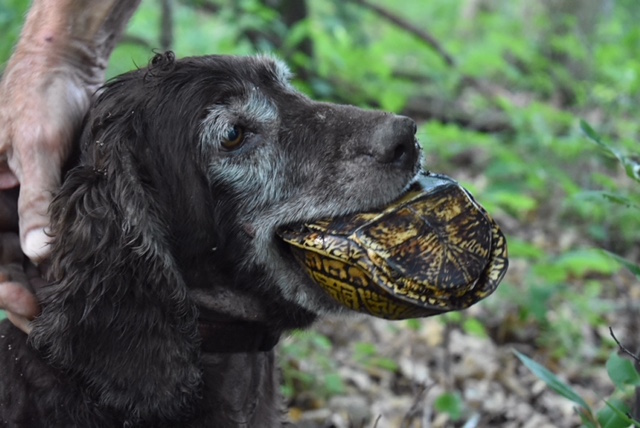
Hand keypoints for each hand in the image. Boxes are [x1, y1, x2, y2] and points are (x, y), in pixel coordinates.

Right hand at [0, 50, 93, 332]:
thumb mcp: (38, 149)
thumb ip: (36, 200)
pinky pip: (49, 234)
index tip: (29, 306)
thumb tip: (39, 253)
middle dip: (24, 292)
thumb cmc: (42, 98)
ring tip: (72, 304)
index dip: (0, 286)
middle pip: (2, 261)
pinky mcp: (46, 196)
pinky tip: (80, 275)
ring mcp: (18, 200)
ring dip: (45, 280)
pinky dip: (62, 256)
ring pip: (26, 254)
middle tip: (55, 319)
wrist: (68, 69)